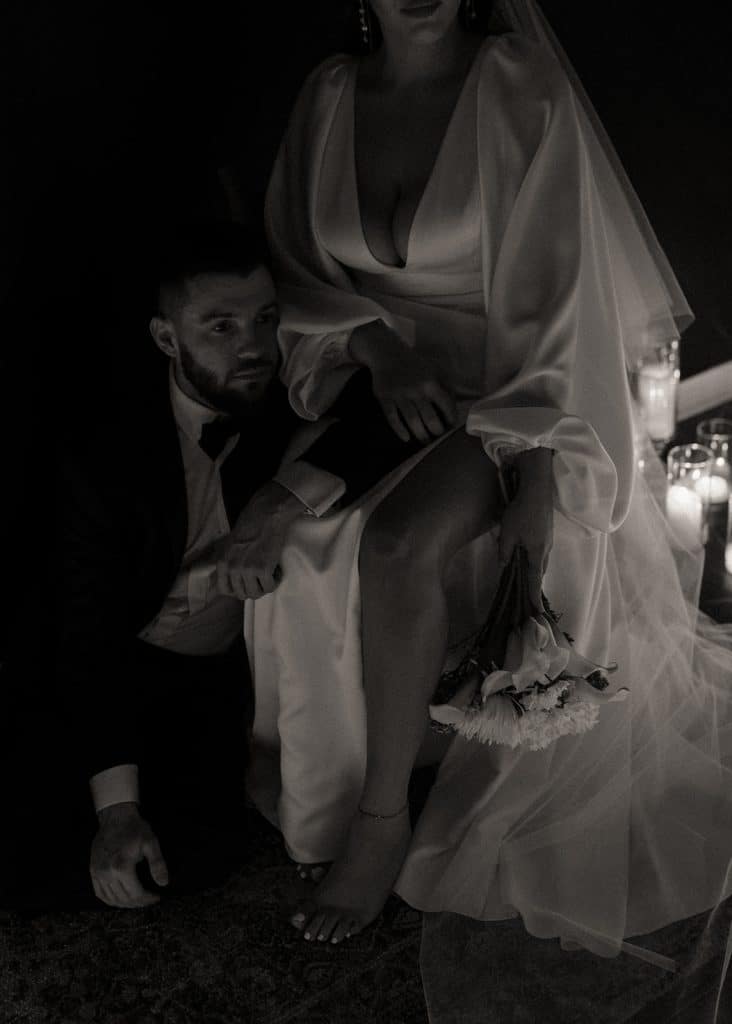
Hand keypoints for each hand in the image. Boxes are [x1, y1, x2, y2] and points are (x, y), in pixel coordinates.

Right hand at [90, 802, 168, 907]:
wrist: (115, 817)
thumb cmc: (135, 829)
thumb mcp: (151, 843)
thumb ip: (158, 864)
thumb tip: (164, 884)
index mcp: (122, 867)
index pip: (136, 894)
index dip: (148, 899)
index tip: (157, 897)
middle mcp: (107, 873)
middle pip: (123, 899)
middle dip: (138, 903)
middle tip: (149, 900)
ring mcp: (97, 873)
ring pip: (111, 899)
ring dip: (125, 904)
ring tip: (138, 901)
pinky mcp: (93, 870)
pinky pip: (99, 893)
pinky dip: (110, 900)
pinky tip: (120, 899)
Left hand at [213, 481, 303, 599]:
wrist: (265, 517)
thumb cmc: (249, 528)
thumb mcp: (229, 547)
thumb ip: (227, 564)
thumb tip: (231, 582)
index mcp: (222, 563)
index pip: (225, 590)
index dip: (237, 591)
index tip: (247, 585)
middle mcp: (232, 568)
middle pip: (242, 594)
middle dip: (253, 589)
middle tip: (261, 579)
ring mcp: (247, 570)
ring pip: (256, 593)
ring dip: (264, 587)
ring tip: (269, 574)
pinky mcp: (263, 569)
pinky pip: (270, 587)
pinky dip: (275, 581)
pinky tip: (276, 570)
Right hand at [348, 321, 456, 442]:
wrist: (387, 354)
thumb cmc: (415, 364)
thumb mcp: (435, 369)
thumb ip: (447, 385)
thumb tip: (459, 402)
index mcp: (431, 382)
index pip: (446, 405)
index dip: (451, 418)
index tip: (451, 425)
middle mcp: (416, 390)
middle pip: (429, 418)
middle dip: (436, 431)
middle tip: (437, 437)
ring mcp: (399, 394)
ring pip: (412, 420)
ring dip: (420, 434)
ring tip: (425, 441)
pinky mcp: (385, 398)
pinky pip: (392, 418)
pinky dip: (399, 430)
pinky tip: (406, 438)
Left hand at [498, 449, 553, 612]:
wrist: (537, 488)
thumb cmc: (521, 512)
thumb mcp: (507, 533)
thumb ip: (505, 551)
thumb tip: (503, 566)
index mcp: (537, 553)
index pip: (534, 580)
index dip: (533, 596)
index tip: (536, 612)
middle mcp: (546, 549)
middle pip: (539, 572)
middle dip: (534, 585)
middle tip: (528, 598)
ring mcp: (549, 539)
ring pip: (541, 561)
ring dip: (534, 571)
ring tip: (526, 580)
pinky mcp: (547, 531)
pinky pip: (541, 551)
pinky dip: (535, 559)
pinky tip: (527, 555)